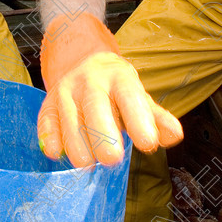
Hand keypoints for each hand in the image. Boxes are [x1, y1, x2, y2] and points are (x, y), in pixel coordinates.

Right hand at [36, 13, 182, 166]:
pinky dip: (51, 140)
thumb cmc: (114, 86)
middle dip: (103, 135)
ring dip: (78, 146)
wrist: (78, 58)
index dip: (139, 120)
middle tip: (113, 159)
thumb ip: (156, 117)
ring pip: (69, 121)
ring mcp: (66, 92)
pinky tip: (57, 153)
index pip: (129, 97)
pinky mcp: (48, 106)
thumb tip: (174, 135)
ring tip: (89, 163)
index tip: (148, 144)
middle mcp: (90, 81)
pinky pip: (46, 123)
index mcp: (118, 77)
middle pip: (95, 107)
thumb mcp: (137, 95)